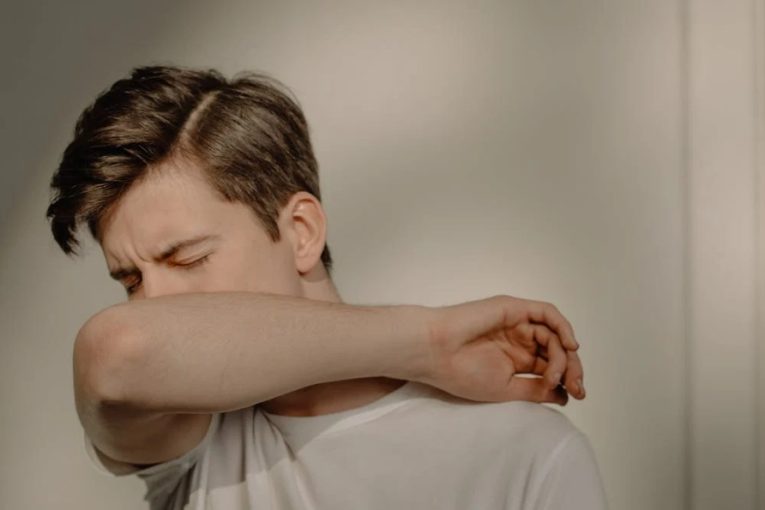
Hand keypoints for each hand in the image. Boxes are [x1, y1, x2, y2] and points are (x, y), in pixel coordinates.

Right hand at [422, 295, 584, 405]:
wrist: (436, 352)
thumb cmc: (461, 373)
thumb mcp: (506, 389)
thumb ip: (536, 389)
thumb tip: (565, 395)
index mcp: (515, 360)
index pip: (551, 366)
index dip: (568, 380)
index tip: (575, 397)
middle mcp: (519, 340)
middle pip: (558, 350)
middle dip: (572, 369)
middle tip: (577, 388)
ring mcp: (517, 323)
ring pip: (554, 334)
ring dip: (564, 355)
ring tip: (555, 374)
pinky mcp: (513, 309)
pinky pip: (547, 313)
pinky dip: (563, 327)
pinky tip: (569, 346)